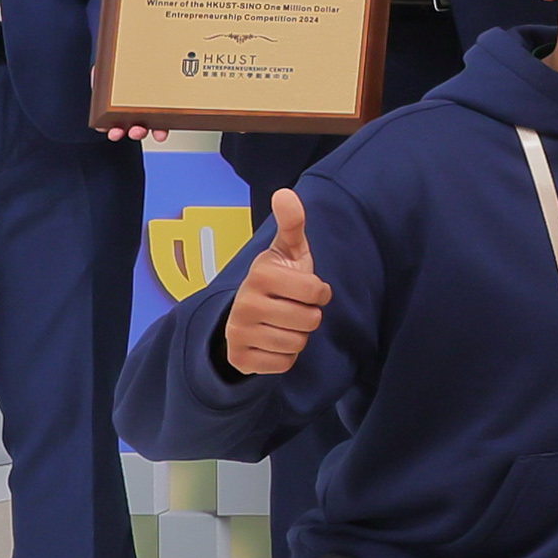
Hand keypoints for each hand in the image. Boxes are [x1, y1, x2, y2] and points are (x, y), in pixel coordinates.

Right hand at [224, 188, 329, 374]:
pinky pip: (284, 364)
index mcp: (261, 274)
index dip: (319, 292)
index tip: (306, 290)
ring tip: (283, 324)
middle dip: (309, 316)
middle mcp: (245, 302)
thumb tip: (285, 192)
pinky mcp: (239, 358)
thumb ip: (292, 224)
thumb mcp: (287, 251)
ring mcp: (238, 332)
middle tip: (293, 308)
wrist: (246, 317)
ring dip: (298, 337)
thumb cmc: (278, 280)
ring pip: (298, 344)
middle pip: (310, 321)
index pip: (317, 292)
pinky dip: (285, 357)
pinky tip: (273, 342)